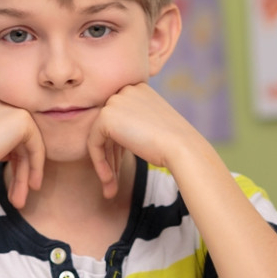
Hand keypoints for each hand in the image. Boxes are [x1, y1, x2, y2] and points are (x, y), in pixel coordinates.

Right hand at [0, 97, 44, 207]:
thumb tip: (14, 155)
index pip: (8, 134)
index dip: (12, 160)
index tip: (12, 183)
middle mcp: (0, 102)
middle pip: (18, 141)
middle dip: (20, 171)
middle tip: (18, 198)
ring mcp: (11, 108)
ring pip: (28, 146)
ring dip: (25, 175)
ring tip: (21, 201)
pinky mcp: (22, 119)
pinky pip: (36, 146)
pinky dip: (35, 167)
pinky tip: (32, 186)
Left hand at [87, 83, 200, 198]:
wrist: (182, 148)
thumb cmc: (174, 144)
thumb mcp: (153, 127)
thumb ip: (133, 126)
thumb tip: (112, 141)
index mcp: (138, 89)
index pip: (120, 119)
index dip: (118, 148)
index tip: (120, 169)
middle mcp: (125, 90)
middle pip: (108, 128)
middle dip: (110, 158)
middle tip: (113, 183)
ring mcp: (115, 101)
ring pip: (99, 137)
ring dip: (105, 165)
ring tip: (110, 188)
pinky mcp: (105, 116)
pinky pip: (94, 143)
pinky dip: (99, 163)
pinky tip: (109, 180)